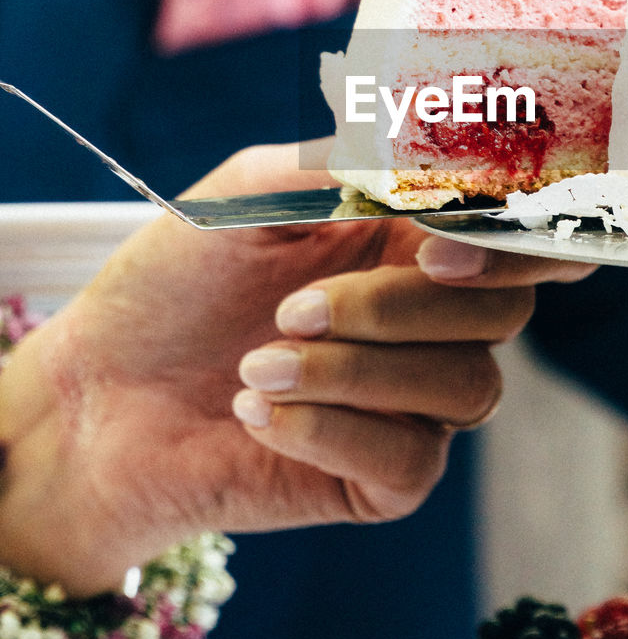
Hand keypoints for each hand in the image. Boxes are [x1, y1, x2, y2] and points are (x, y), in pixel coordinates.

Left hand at [0, 143, 592, 594]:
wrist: (99, 394)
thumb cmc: (174, 282)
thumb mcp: (243, 195)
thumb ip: (336, 169)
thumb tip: (424, 160)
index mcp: (410, 240)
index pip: (518, 238)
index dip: (511, 240)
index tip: (439, 244)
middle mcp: (428, 320)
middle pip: (502, 313)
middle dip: (401, 307)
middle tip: (296, 307)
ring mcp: (412, 402)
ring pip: (466, 388)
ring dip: (356, 371)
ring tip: (253, 364)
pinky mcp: (384, 479)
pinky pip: (414, 460)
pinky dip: (332, 430)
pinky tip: (256, 414)